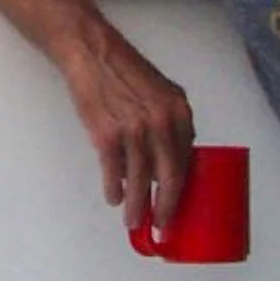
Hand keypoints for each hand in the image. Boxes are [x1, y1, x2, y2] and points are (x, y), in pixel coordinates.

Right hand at [62, 28, 195, 232]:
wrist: (92, 54)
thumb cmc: (127, 73)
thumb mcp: (163, 93)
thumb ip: (173, 124)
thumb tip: (172, 160)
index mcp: (180, 113)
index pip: (186, 161)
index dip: (183, 189)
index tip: (180, 207)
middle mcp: (162, 123)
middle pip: (169, 177)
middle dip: (166, 207)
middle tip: (163, 226)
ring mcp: (134, 130)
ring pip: (139, 180)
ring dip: (137, 205)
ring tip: (135, 220)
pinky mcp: (106, 134)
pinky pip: (113, 171)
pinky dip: (113, 188)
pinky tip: (114, 198)